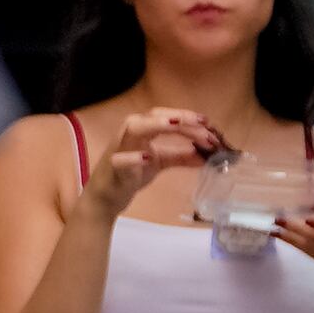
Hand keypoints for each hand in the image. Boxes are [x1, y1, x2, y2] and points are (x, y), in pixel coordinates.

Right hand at [78, 107, 225, 222]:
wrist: (105, 196)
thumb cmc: (130, 174)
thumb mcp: (160, 163)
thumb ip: (181, 157)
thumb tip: (207, 155)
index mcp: (141, 129)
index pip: (164, 116)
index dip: (186, 117)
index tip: (208, 123)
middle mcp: (129, 133)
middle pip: (151, 116)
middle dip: (177, 118)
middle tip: (202, 125)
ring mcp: (119, 149)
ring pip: (133, 129)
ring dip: (155, 125)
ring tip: (176, 126)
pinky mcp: (113, 168)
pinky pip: (120, 159)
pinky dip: (133, 157)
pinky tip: (148, 157)